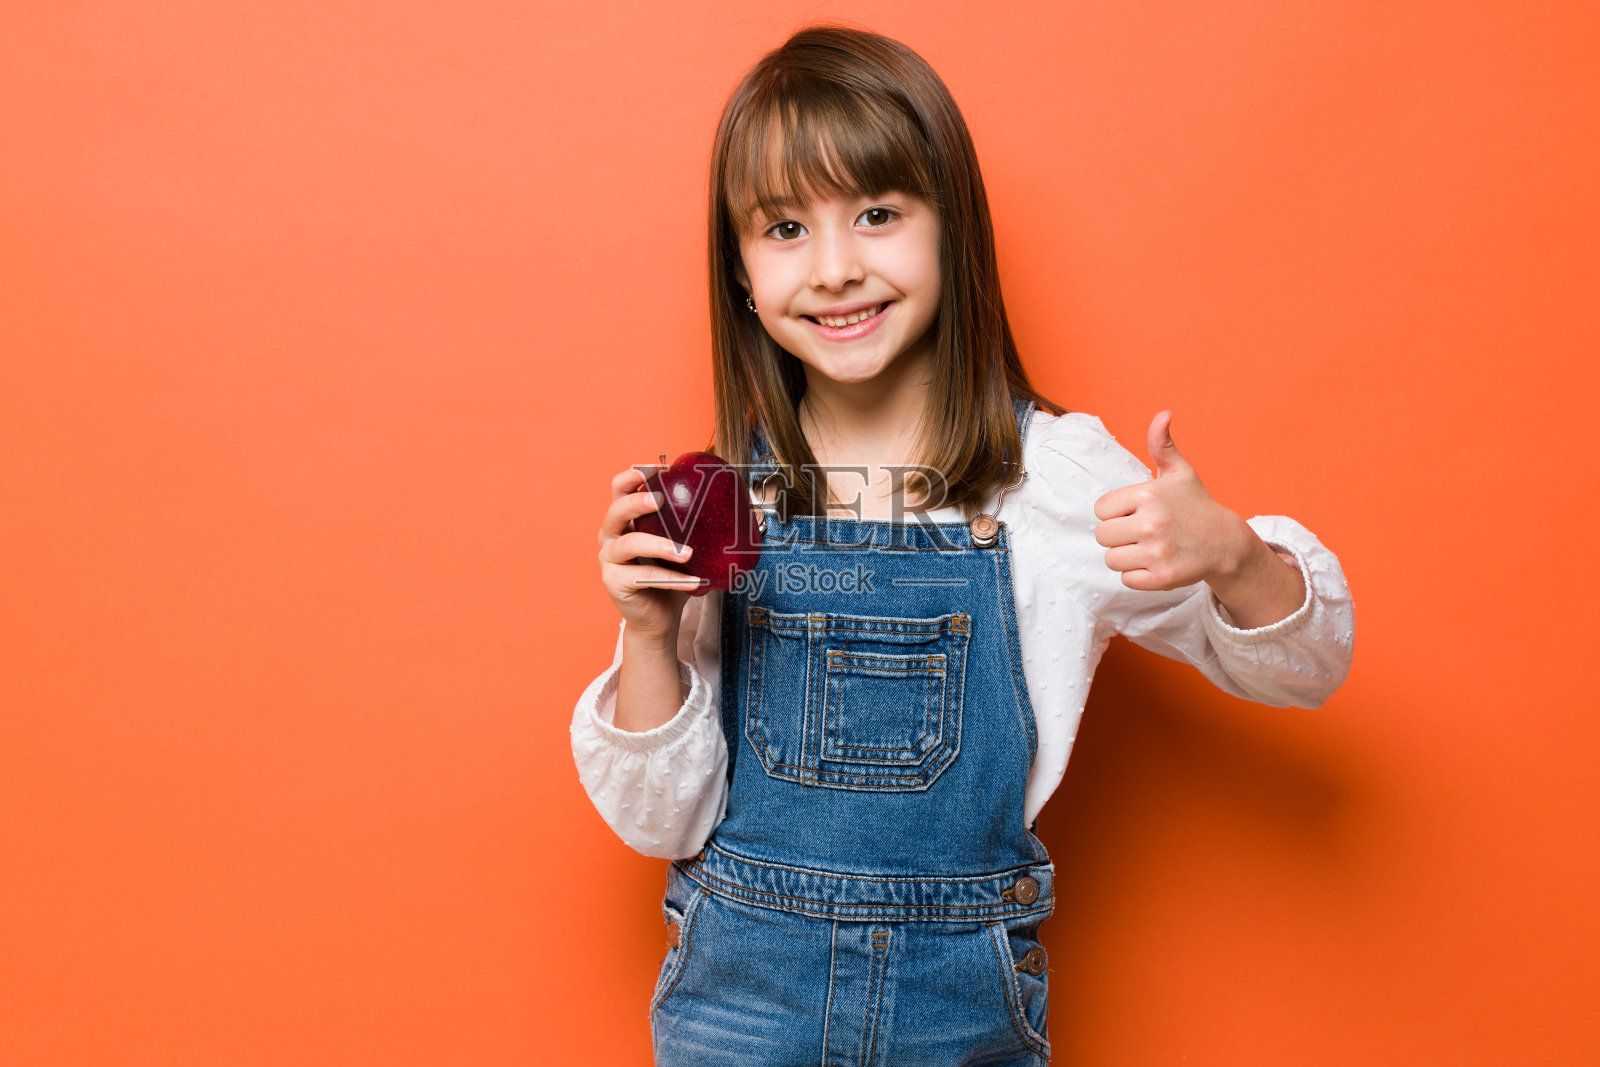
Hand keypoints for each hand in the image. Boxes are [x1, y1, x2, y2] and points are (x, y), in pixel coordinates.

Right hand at [596, 463, 707, 642]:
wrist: (660, 618)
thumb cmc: (672, 575)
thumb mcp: (686, 545)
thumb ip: (702, 524)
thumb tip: (749, 508)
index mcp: (626, 519)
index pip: (620, 489)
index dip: (633, 476)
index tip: (656, 469)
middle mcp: (611, 535)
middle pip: (616, 510)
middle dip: (637, 501)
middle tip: (661, 500)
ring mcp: (610, 560)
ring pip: (629, 544)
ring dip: (659, 545)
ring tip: (687, 552)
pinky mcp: (615, 583)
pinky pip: (643, 577)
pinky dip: (671, 578)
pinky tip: (694, 581)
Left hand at [1092, 411, 1251, 591]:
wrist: (1225, 543)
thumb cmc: (1195, 505)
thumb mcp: (1179, 473)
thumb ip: (1162, 444)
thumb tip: (1163, 414)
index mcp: (1148, 495)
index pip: (1101, 510)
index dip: (1115, 513)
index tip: (1136, 512)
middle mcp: (1152, 523)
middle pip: (1102, 536)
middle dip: (1118, 535)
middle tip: (1142, 532)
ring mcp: (1157, 552)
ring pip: (1111, 559)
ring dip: (1126, 557)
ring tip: (1148, 547)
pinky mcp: (1162, 578)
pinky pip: (1126, 580)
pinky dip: (1137, 575)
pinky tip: (1156, 563)